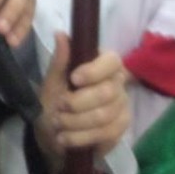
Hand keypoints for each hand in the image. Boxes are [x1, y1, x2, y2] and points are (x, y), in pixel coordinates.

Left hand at [34, 32, 129, 173]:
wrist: (54, 134)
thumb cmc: (55, 102)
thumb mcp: (52, 82)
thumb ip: (59, 62)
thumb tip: (60, 34)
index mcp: (103, 65)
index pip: (112, 61)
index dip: (94, 70)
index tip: (74, 79)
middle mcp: (118, 82)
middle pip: (107, 92)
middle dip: (77, 103)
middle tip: (58, 107)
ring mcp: (122, 106)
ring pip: (104, 115)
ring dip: (75, 122)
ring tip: (58, 124)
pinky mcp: (121, 128)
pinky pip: (104, 134)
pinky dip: (79, 137)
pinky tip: (65, 138)